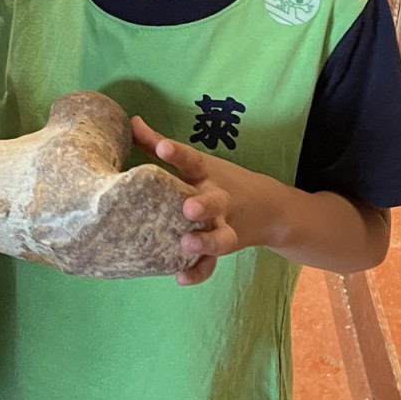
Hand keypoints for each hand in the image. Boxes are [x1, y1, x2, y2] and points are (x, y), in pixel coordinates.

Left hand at [131, 116, 258, 285]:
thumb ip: (158, 143)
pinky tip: (180, 278)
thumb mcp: (194, 162)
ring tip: (186, 245)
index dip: (177, 153)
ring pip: (219, 238)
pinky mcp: (222, 248)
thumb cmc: (217, 180)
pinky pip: (211, 264)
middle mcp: (218, 200)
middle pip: (214, 202)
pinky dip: (198, 272)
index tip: (162, 147)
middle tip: (189, 209)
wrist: (269, 209)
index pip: (191, 160)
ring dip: (205, 243)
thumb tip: (131, 121)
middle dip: (204, 205)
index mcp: (207, 175)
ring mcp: (223, 226)